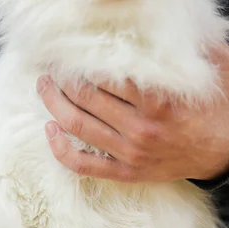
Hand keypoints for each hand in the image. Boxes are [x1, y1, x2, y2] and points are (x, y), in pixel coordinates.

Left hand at [37, 44, 228, 182]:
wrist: (227, 151)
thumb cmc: (218, 107)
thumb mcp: (213, 69)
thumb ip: (185, 50)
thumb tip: (160, 27)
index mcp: (158, 100)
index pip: (104, 77)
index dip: (80, 64)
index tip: (69, 55)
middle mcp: (141, 128)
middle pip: (85, 99)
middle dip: (61, 81)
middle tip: (50, 70)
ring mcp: (130, 153)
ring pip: (78, 127)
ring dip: (54, 106)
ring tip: (45, 89)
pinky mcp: (125, 172)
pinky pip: (83, 165)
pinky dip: (60, 149)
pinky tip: (50, 131)